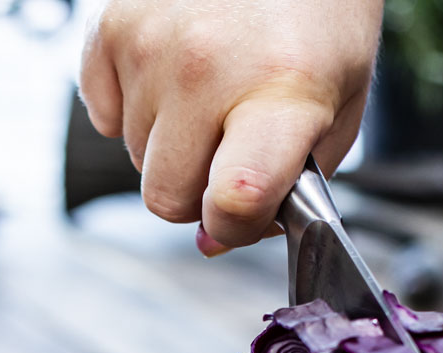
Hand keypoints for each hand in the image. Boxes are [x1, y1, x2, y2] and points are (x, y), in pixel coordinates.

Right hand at [79, 0, 380, 252]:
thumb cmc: (317, 23)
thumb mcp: (337, 106)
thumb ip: (287, 188)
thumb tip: (210, 241)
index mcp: (281, 91)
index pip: (233, 199)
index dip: (232, 226)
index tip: (243, 212)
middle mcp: (206, 66)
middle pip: (164, 199)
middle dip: (195, 190)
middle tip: (231, 144)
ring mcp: (151, 44)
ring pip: (137, 158)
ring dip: (172, 141)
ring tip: (213, 87)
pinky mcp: (110, 26)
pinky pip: (105, 116)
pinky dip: (135, 106)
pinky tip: (175, 70)